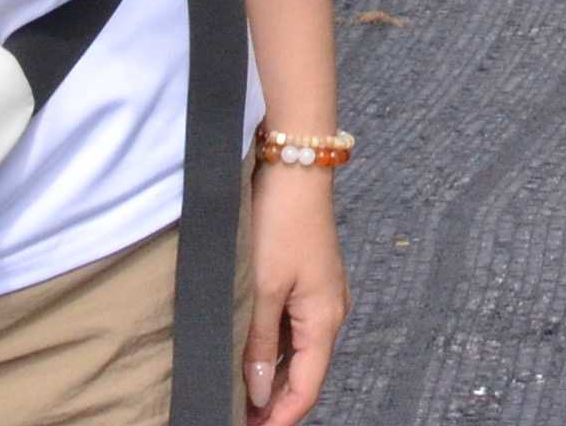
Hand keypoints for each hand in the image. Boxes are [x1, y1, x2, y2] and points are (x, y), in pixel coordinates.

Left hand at [239, 164, 345, 423]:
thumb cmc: (282, 221)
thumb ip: (258, 343)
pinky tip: (246, 352)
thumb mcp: (262, 287)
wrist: (294, 165)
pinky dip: (271, 348)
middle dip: (274, 403)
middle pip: (304, 374)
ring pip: (296, 352)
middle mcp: (329, 311)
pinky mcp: (306, 278)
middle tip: (236, 418)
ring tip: (236, 393)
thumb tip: (259, 394)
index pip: (307, 388)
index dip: (280, 418)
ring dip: (270, 376)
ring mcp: (319, 294)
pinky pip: (291, 327)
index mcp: (325, 319)